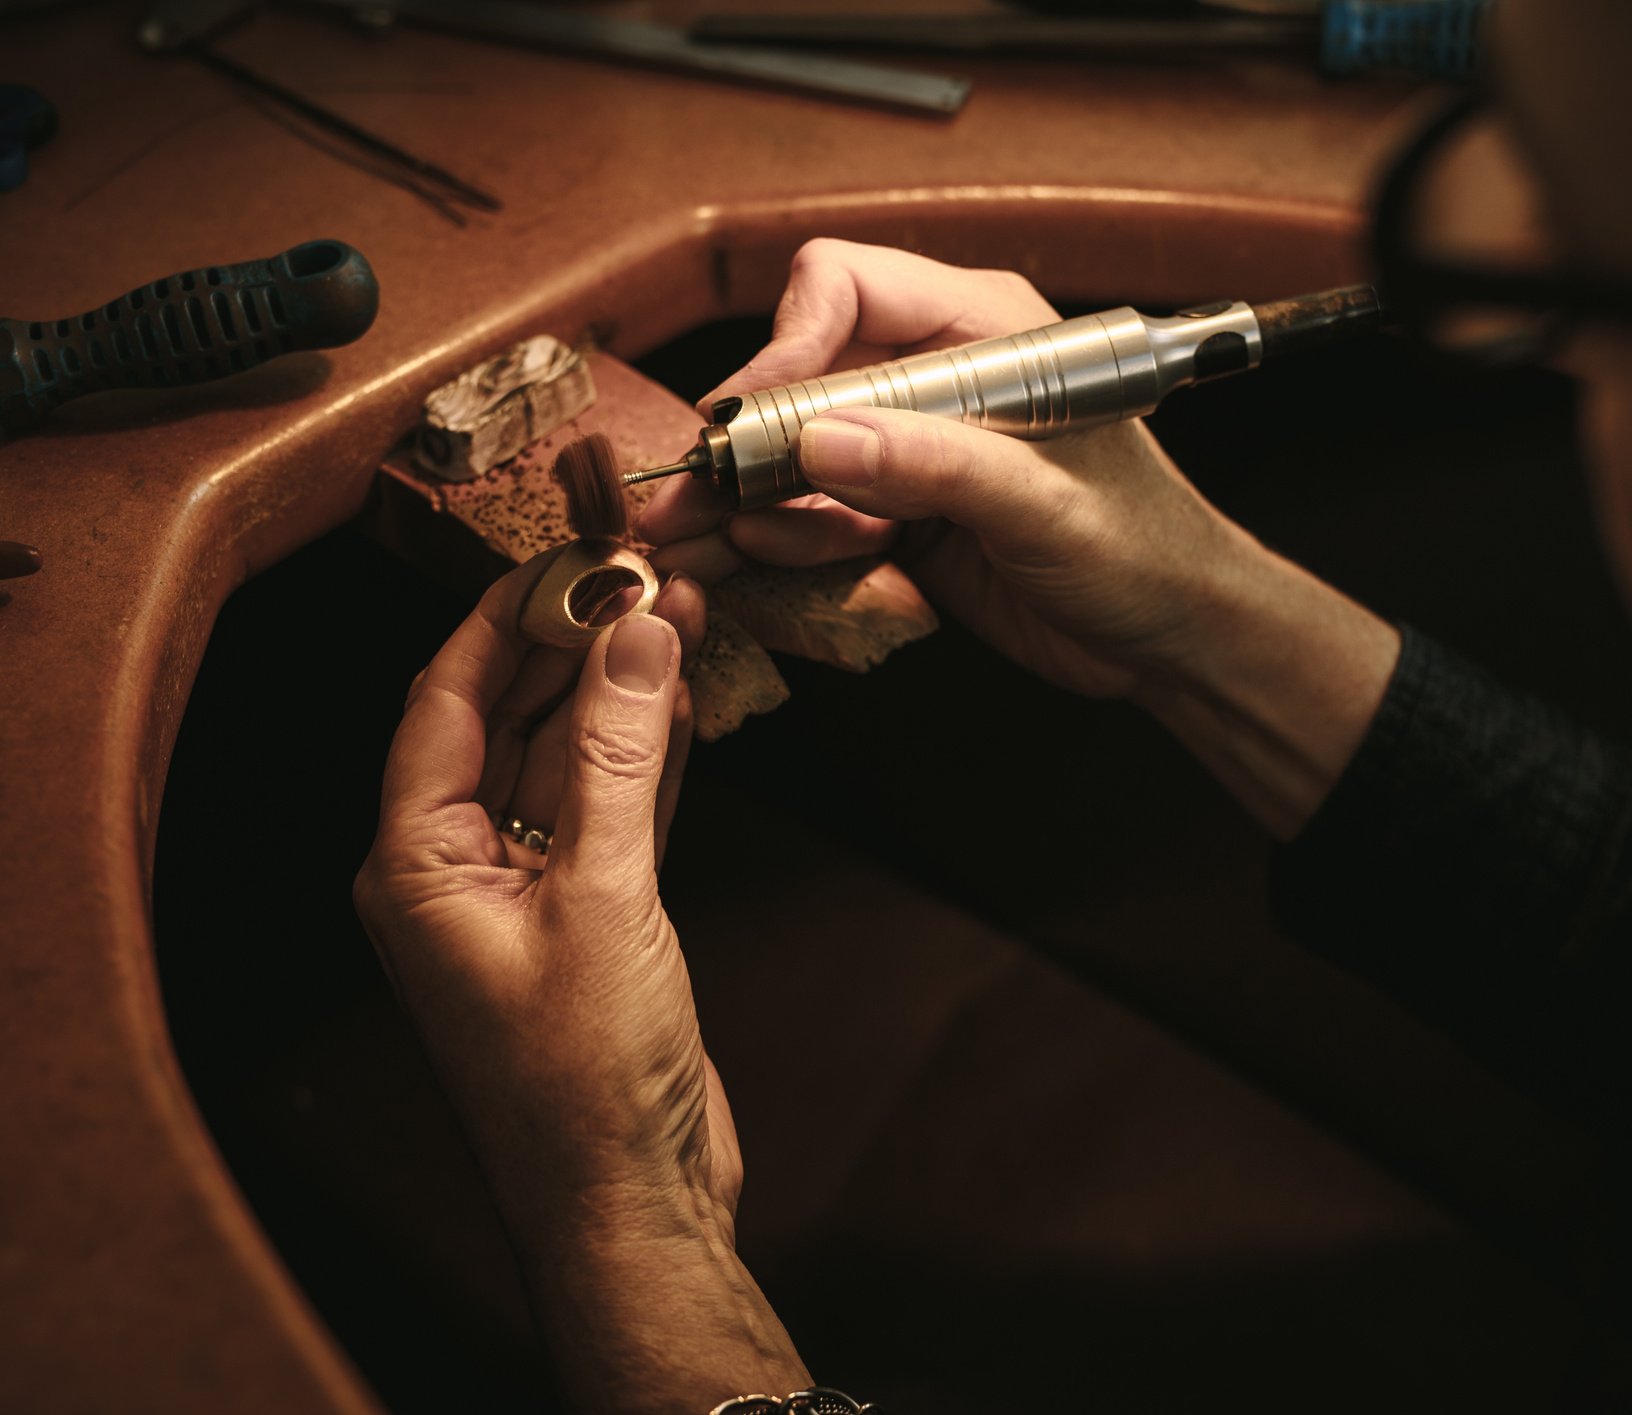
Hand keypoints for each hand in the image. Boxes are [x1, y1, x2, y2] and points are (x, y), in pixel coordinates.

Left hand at [354, 561, 806, 1409]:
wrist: (628, 1195)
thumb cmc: (583, 1076)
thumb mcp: (605, 894)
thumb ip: (619, 753)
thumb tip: (635, 630)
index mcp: (413, 862)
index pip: (443, 699)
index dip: (505, 616)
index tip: (568, 552)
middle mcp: (452, 870)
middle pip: (504, 719)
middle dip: (572, 644)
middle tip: (641, 573)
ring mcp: (522, 894)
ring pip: (563, 760)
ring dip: (616, 693)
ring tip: (677, 613)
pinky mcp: (587, 918)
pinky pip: (606, 809)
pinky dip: (643, 756)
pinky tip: (681, 700)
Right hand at [639, 239, 1401, 837]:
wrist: (1172, 637)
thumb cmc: (1144, 550)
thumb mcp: (1046, 506)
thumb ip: (938, 466)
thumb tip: (825, 435)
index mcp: (983, 329)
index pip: (844, 287)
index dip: (785, 347)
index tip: (750, 424)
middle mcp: (936, 375)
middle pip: (799, 374)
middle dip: (746, 443)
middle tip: (692, 502)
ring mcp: (911, 445)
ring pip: (791, 451)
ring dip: (757, 503)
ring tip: (754, 549)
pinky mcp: (897, 510)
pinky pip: (810, 512)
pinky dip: (779, 543)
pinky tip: (770, 565)